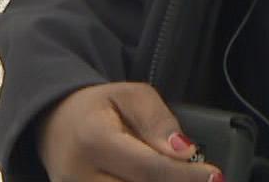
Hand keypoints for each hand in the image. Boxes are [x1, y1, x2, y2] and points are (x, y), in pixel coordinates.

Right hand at [36, 82, 224, 181]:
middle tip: (202, 178)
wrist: (54, 124)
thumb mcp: (130, 95)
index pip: (148, 168)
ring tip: (184, 178)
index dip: (186, 177)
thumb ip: (159, 121)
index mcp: (93, 139)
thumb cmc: (97, 108)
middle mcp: (80, 175)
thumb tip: (184, 152)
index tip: (215, 177)